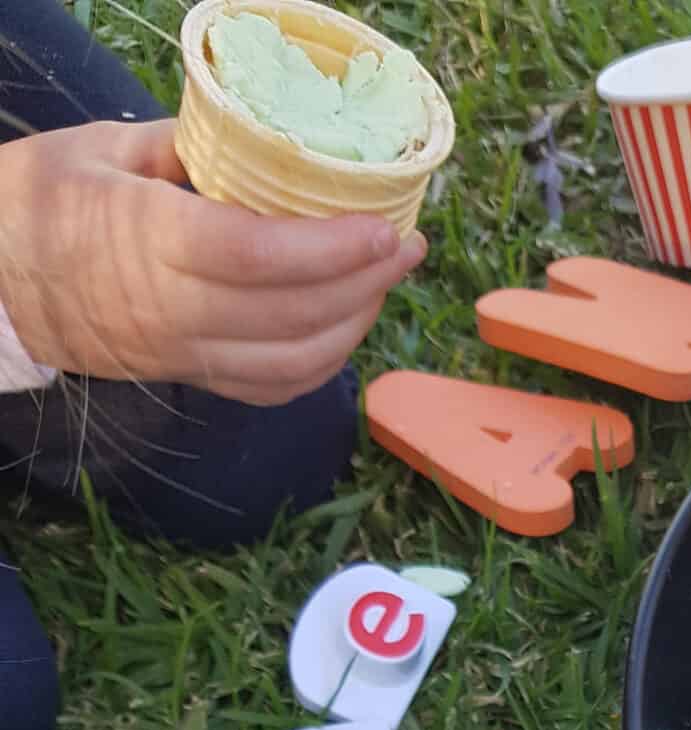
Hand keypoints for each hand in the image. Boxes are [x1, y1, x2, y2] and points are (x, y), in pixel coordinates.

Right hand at [0, 120, 424, 405]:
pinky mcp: (192, 378)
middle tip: (407, 247)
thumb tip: (269, 141)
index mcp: (152, 243)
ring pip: (296, 362)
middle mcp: (176, 312)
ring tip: (384, 281)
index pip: (262, 257)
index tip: (385, 227)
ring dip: (356, 325)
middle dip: (367, 284)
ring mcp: (186, 355)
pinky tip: (347, 325)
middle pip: (296, 316)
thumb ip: (192, 147)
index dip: (334, 249)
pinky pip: (275, 386)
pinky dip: (324, 362)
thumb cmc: (43, 201)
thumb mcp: (106, 149)